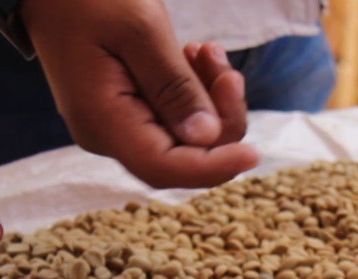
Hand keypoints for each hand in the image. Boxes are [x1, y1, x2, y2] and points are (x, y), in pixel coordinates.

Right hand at [20, 0, 259, 188]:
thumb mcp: (138, 29)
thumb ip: (174, 86)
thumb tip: (207, 138)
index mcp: (102, 122)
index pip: (165, 169)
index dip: (214, 168)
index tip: (254, 151)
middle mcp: (108, 135)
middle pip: (182, 157)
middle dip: (219, 119)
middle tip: (225, 67)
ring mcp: (118, 125)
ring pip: (184, 136)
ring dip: (210, 99)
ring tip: (207, 51)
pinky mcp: (129, 110)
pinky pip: (174, 116)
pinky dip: (195, 91)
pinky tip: (194, 56)